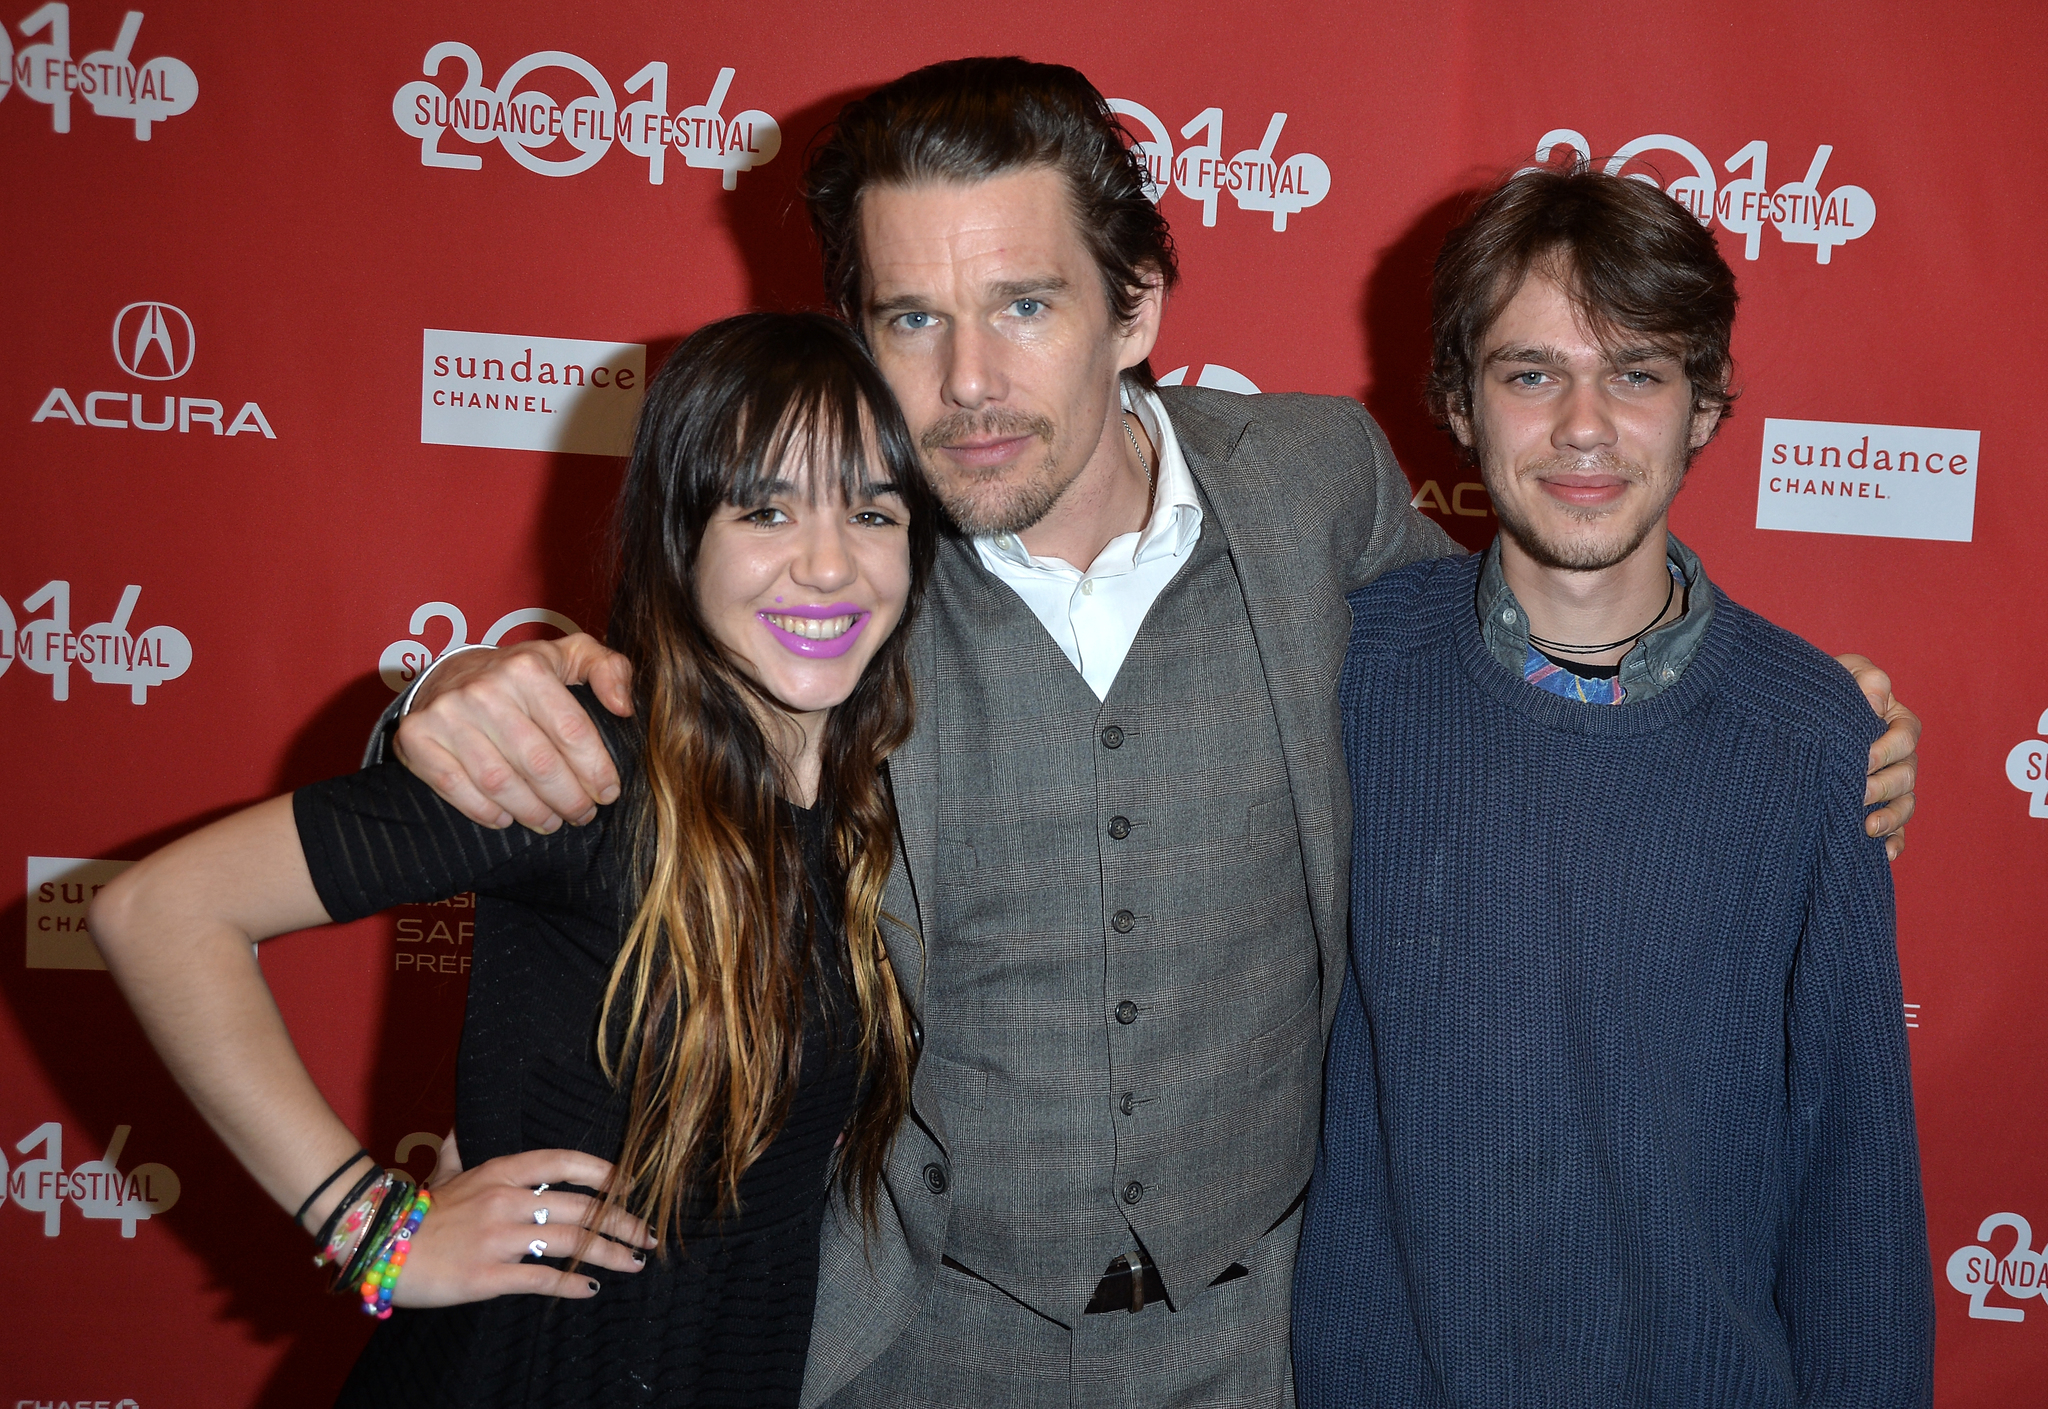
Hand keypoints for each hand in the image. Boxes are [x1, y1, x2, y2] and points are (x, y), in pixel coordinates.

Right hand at [392, 1148, 655, 1307]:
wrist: (376, 1246)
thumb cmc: (416, 1211)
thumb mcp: (442, 1171)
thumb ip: (458, 1148)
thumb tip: (458, 1122)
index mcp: (499, 1171)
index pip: (564, 1162)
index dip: (604, 1172)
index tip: (632, 1184)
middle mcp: (505, 1200)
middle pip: (581, 1208)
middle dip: (622, 1222)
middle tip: (649, 1234)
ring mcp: (497, 1238)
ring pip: (570, 1244)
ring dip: (610, 1253)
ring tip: (635, 1262)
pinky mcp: (486, 1275)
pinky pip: (540, 1279)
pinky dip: (570, 1285)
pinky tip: (591, 1289)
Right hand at [395, 634, 634, 831]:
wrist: (449, 673)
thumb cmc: (521, 674)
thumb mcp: (570, 656)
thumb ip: (609, 669)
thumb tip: (623, 707)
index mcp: (527, 668)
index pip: (572, 732)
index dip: (596, 770)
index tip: (608, 793)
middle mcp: (485, 689)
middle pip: (539, 764)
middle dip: (569, 799)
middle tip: (582, 814)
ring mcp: (447, 714)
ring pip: (500, 782)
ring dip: (533, 812)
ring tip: (551, 821)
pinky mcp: (418, 738)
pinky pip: (456, 788)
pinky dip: (485, 812)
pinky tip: (507, 819)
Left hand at [1835, 653, 1918, 860]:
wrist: (1799, 714)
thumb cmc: (1823, 689)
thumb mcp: (1841, 673)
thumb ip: (1865, 679)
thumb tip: (1878, 701)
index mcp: (1895, 722)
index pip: (1905, 735)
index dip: (1887, 748)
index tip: (1862, 758)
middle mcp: (1898, 756)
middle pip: (1907, 775)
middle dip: (1884, 786)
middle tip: (1858, 793)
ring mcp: (1890, 785)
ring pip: (1905, 805)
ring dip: (1890, 818)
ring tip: (1867, 828)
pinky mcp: (1878, 809)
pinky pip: (1896, 831)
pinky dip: (1894, 842)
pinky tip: (1882, 853)